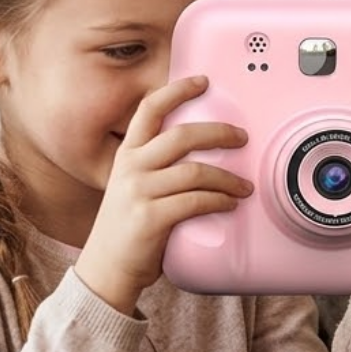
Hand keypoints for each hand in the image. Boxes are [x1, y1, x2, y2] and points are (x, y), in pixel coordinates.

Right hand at [75, 76, 251, 313]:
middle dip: (218, 132)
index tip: (202, 81)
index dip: (176, 90)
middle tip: (241, 137)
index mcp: (127, 156)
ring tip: (244, 186)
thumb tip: (201, 154)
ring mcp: (139, 192)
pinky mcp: (150, 217)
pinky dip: (219, 201)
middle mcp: (131, 168)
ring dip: (228, 177)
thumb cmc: (128, 230)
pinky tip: (230, 204)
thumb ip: (157, 169)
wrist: (106, 271)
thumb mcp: (133, 189)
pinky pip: (196, 201)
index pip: (150, 110)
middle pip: (182, 135)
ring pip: (196, 171)